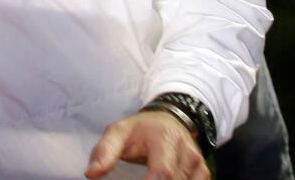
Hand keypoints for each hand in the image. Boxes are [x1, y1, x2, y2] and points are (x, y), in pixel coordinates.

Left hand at [85, 111, 208, 179]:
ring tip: (145, 178)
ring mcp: (197, 162)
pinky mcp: (203, 171)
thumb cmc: (139, 130)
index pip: (162, 173)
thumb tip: (91, 174)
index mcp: (165, 138)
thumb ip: (104, 151)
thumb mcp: (118, 132)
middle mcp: (186, 150)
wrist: (167, 121)